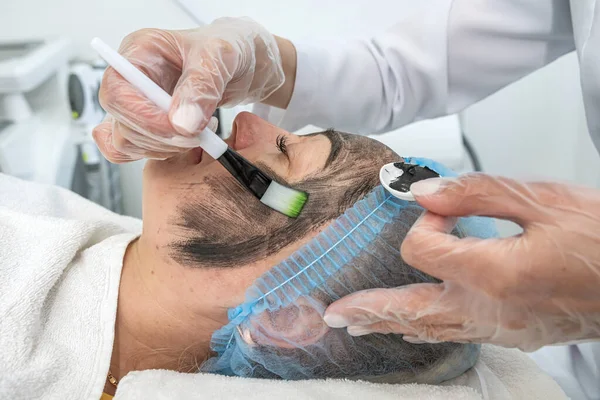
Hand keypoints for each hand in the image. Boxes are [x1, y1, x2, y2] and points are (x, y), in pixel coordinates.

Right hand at [93, 17, 284, 161]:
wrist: (243, 64)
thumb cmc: (229, 48)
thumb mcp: (221, 56)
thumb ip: (202, 87)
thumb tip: (182, 122)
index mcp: (139, 52)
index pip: (116, 91)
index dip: (142, 116)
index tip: (177, 128)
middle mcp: (131, 79)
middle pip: (120, 121)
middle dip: (160, 137)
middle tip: (198, 134)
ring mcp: (137, 104)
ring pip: (127, 141)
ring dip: (164, 148)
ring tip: (200, 131)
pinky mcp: (148, 126)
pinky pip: (135, 151)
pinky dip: (160, 154)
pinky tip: (187, 141)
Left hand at [324, 174, 599, 351]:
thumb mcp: (542, 198)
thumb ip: (476, 193)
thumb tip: (424, 194)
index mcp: (495, 272)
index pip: (421, 248)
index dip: (425, 220)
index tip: (444, 207)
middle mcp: (491, 309)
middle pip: (410, 309)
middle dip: (370, 308)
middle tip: (334, 313)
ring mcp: (502, 327)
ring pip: (431, 329)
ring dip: (390, 323)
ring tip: (358, 324)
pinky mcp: (514, 332)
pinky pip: (457, 334)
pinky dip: (426, 328)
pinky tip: (413, 328)